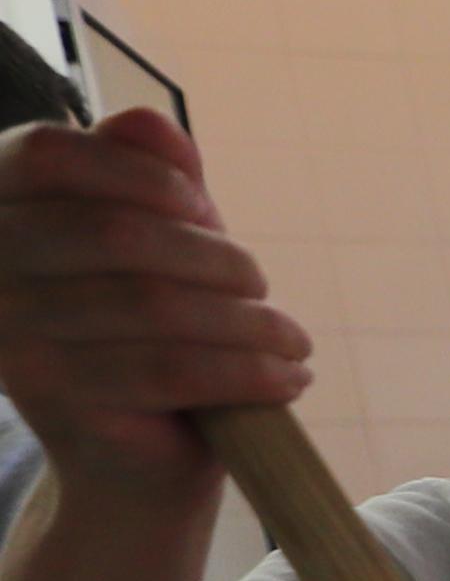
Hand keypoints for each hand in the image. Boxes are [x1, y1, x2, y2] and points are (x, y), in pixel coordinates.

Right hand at [0, 110, 315, 505]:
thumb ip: (150, 176)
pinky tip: (290, 376)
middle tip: (258, 285)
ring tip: (291, 340)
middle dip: (212, 255)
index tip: (203, 207)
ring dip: (248, 321)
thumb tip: (149, 120)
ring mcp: (9, 337)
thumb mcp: (156, 242)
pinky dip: (250, 370)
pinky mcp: (54, 399)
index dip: (140, 172)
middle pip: (114, 231)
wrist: (134, 461)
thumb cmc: (148, 331)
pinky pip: (173, 368)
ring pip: (153, 304)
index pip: (48, 155)